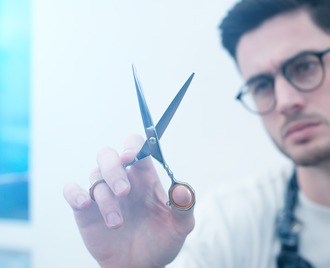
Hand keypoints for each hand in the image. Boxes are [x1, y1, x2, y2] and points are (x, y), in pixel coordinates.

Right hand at [63, 134, 194, 267]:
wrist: (142, 267)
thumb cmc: (162, 241)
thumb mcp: (180, 226)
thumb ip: (185, 206)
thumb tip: (182, 189)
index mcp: (145, 177)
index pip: (136, 148)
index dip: (132, 146)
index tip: (131, 156)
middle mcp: (123, 181)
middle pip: (108, 156)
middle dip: (113, 169)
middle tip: (124, 192)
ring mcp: (103, 195)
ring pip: (94, 177)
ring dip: (105, 199)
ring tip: (118, 224)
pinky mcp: (86, 211)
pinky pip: (72, 191)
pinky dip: (74, 193)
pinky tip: (84, 203)